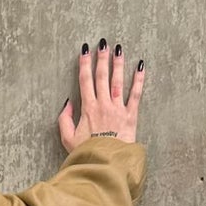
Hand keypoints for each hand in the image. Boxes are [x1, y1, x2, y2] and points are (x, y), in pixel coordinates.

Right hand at [58, 38, 143, 152]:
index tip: (84, 50)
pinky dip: (139, 80)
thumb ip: (64, 119)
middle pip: (101, 76)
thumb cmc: (87, 152)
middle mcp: (103, 104)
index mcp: (87, 108)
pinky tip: (140, 66)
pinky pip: (136, 94)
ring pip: (117, 81)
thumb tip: (67, 103)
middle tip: (103, 43)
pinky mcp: (131, 115)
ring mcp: (118, 108)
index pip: (85, 80)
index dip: (84, 64)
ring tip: (119, 49)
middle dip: (101, 58)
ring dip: (118, 64)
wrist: (106, 162)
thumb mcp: (68, 138)